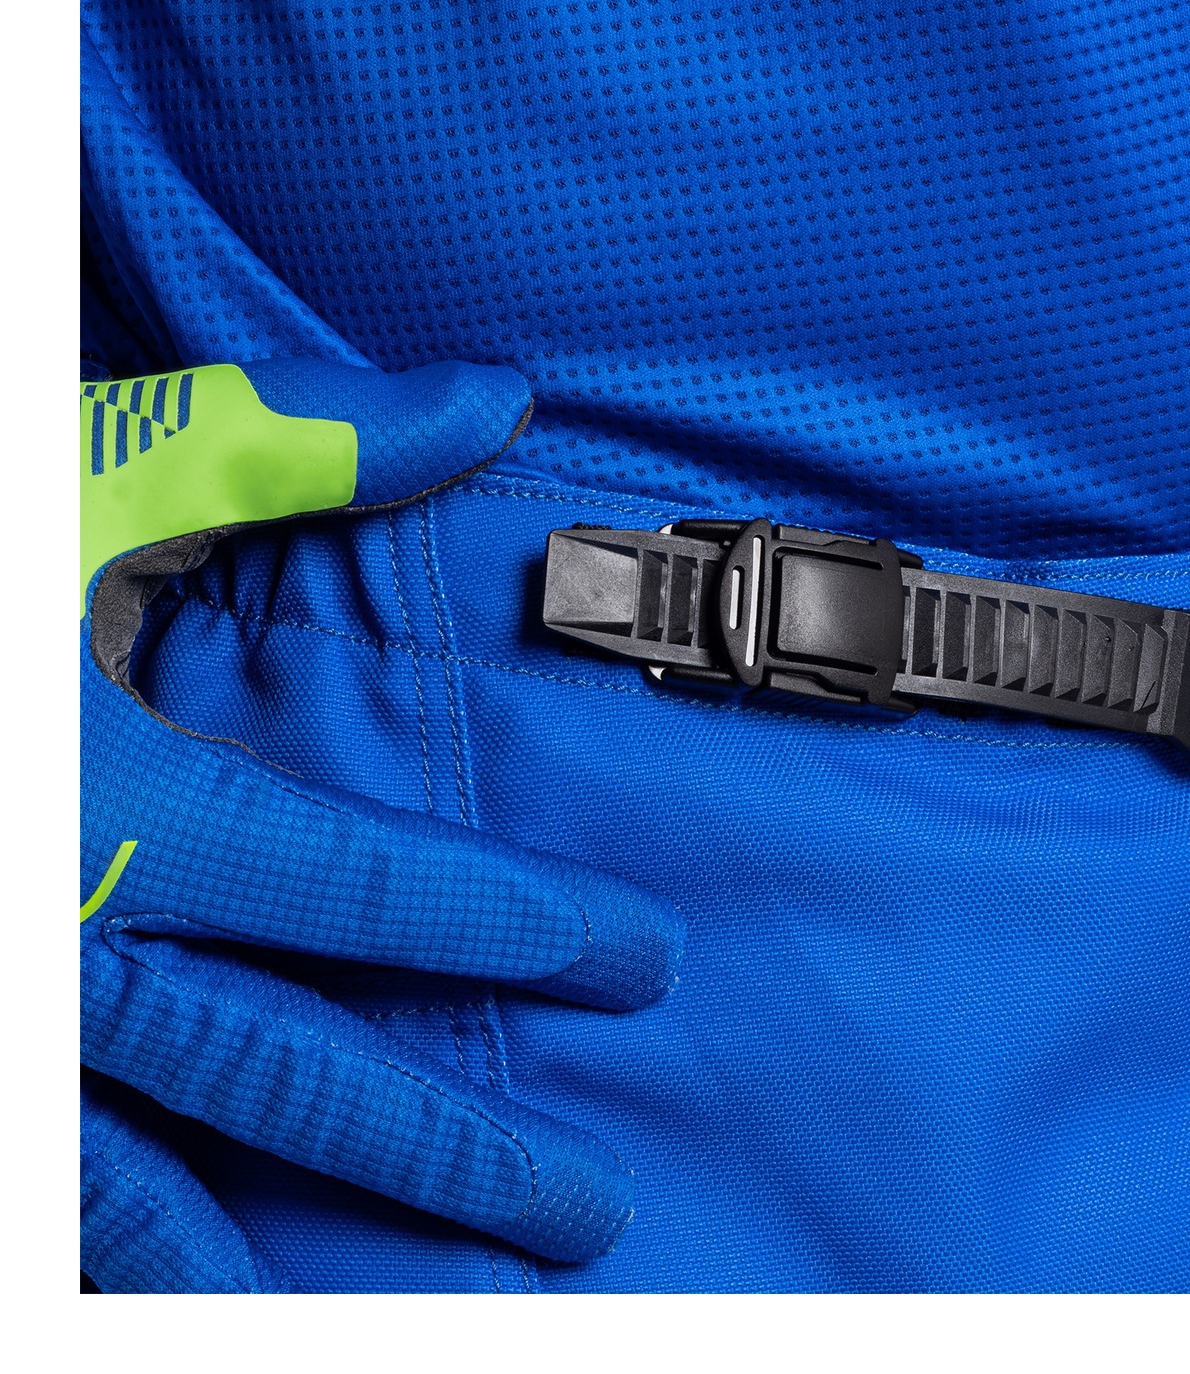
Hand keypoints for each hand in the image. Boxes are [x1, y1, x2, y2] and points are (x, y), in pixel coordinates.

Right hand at [80, 359, 685, 1281]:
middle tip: (588, 1211)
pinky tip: (217, 1308)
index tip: (640, 962)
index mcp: (111, 811)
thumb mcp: (73, 475)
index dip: (522, 925)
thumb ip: (289, 442)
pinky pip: (37, 1213)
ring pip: (159, 1196)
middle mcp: (48, 957)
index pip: (375, 890)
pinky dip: (124, 1268)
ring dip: (307, 1263)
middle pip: (297, 1080)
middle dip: (454, 1150)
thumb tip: (491, 397)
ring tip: (446, 1315)